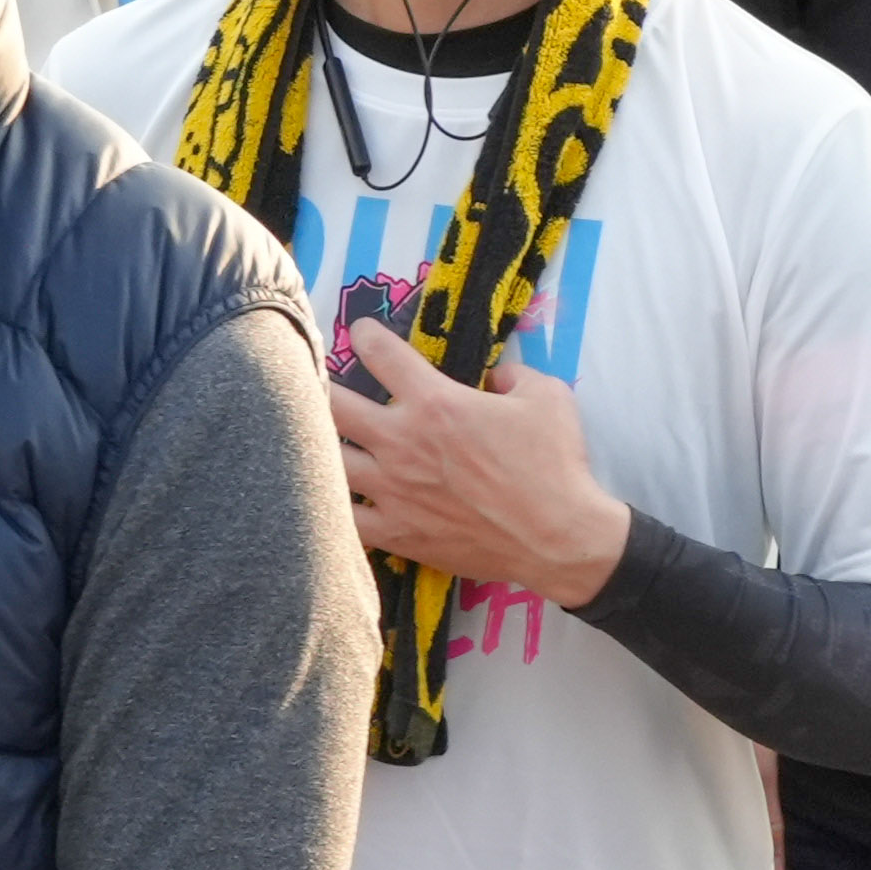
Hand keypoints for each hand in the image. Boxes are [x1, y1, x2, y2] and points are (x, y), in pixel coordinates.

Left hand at [326, 313, 632, 594]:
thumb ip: (513, 375)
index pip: (383, 355)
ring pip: (328, 459)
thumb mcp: (547, 397)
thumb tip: (496, 375)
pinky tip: (326, 497)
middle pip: (333, 406)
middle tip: (317, 383)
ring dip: (318, 445)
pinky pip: (343, 518)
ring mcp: (392, 490)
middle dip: (318, 387)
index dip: (365, 336)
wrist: (556, 537)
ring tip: (314, 438)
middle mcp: (402, 443)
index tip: (359, 332)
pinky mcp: (394, 531)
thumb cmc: (554, 464)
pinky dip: (330, 505)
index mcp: (435, 404)